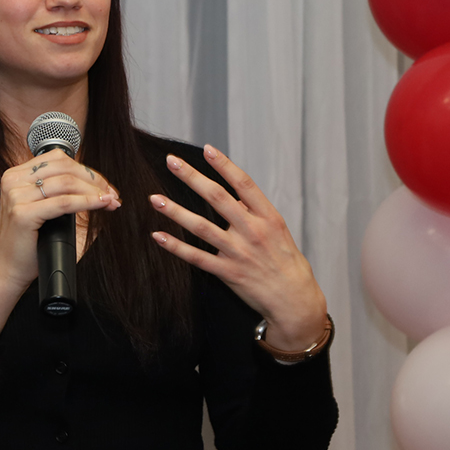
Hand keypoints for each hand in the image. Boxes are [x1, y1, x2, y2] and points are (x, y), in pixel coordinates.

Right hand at [0, 149, 119, 339]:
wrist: (9, 271)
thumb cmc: (31, 244)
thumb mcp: (47, 211)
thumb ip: (65, 194)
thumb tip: (100, 188)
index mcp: (16, 175)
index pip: (58, 159)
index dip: (86, 170)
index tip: (104, 186)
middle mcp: (13, 181)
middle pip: (65, 167)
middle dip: (94, 180)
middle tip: (112, 194)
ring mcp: (16, 196)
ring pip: (67, 183)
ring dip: (94, 191)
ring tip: (110, 202)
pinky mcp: (22, 214)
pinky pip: (63, 203)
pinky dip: (87, 203)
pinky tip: (101, 205)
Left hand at [150, 145, 327, 353]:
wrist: (294, 301)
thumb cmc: (286, 262)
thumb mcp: (278, 231)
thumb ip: (255, 212)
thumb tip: (232, 193)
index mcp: (268, 217)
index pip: (244, 184)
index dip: (224, 165)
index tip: (206, 149)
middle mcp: (253, 232)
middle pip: (218, 198)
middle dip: (192, 177)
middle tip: (171, 161)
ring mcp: (239, 253)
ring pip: (201, 227)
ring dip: (175, 211)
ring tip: (154, 198)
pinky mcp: (228, 273)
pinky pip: (196, 257)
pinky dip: (176, 247)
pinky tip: (158, 236)